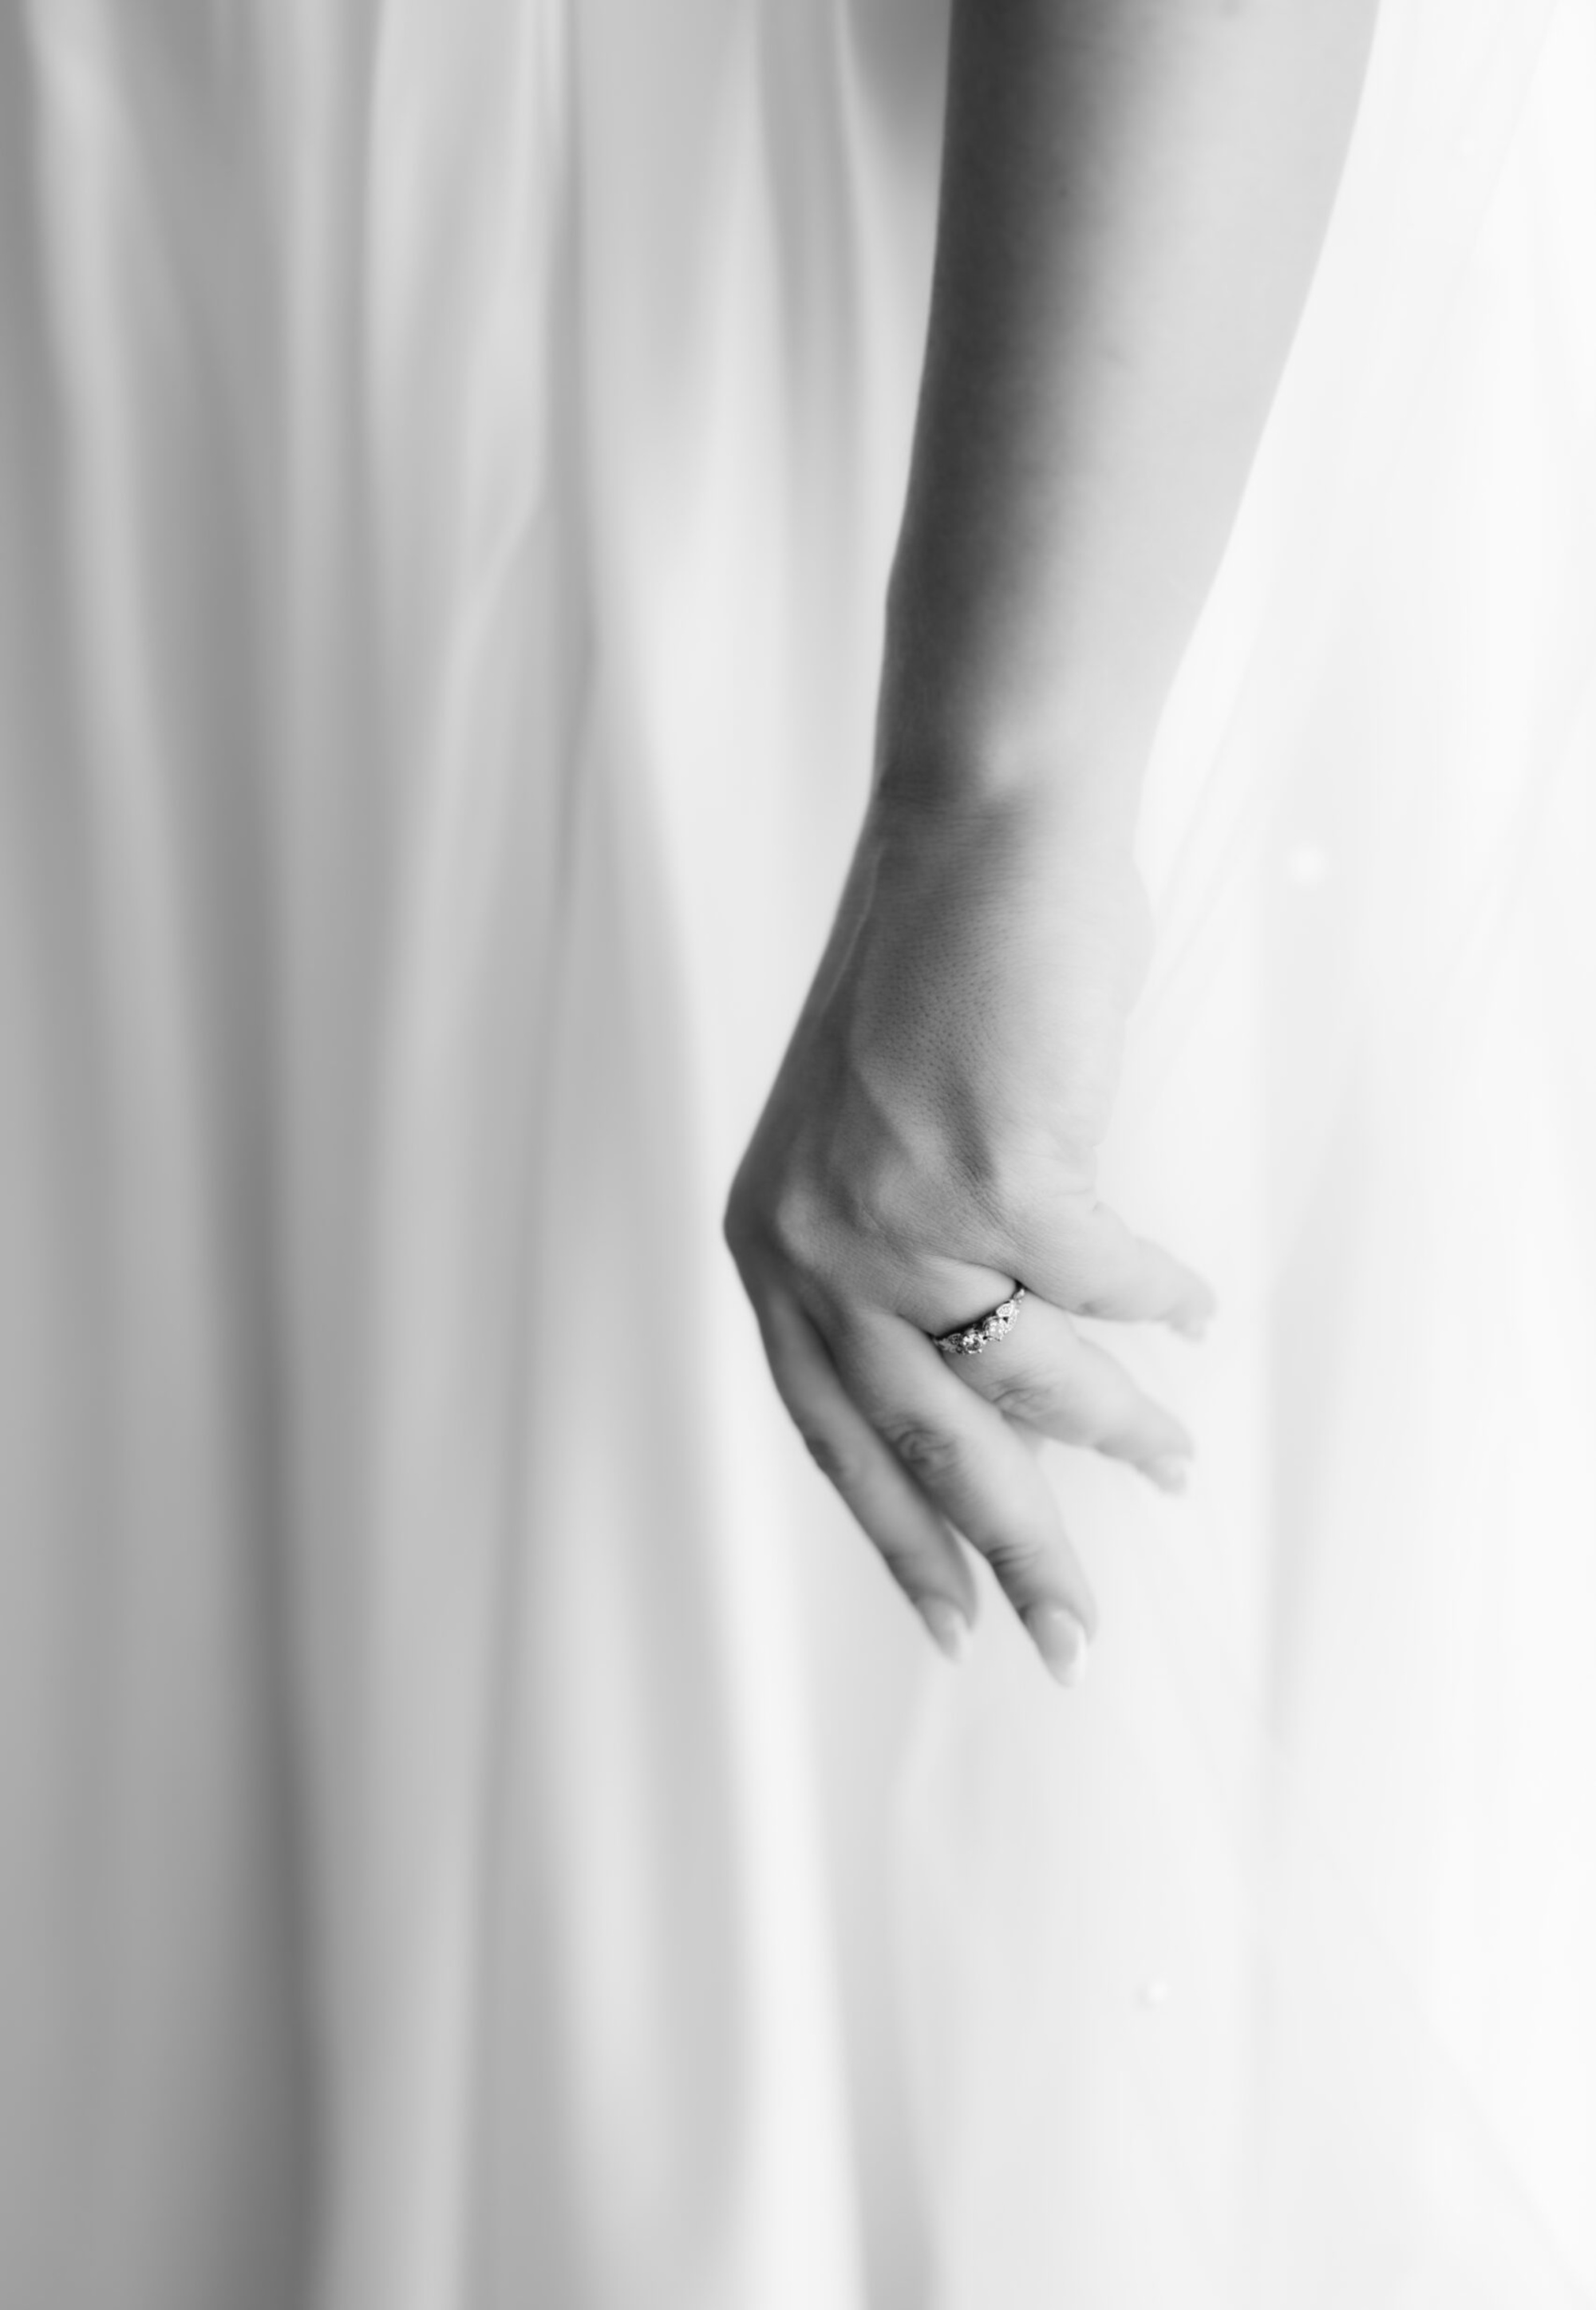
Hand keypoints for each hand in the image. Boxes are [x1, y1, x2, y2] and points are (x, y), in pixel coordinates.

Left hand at [725, 784, 1212, 1684]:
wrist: (974, 838)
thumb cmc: (938, 984)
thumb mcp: (879, 1145)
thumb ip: (914, 1265)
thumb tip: (1014, 1392)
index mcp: (771, 1244)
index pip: (829, 1432)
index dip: (896, 1536)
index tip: (950, 1620)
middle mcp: (810, 1243)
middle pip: (922, 1447)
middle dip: (1010, 1553)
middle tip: (1069, 1638)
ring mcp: (894, 1213)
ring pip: (1026, 1377)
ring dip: (1114, 1424)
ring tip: (1172, 1453)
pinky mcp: (993, 1174)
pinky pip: (1103, 1285)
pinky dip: (1156, 1300)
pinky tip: (1189, 1307)